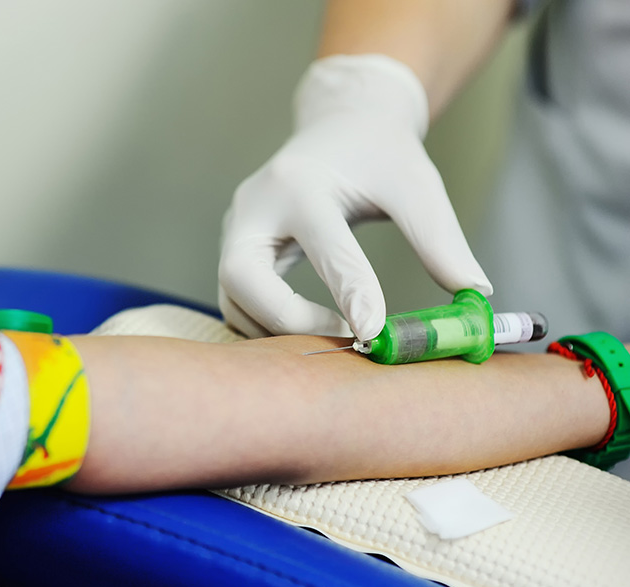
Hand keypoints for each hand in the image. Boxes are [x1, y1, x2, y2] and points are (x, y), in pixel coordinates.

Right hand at [219, 55, 491, 339]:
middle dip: (286, 318)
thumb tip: (474, 294)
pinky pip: (237, 299)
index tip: (374, 332)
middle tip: (342, 339)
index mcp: (300, 183)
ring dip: (274, 328)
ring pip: (232, 296)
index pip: (324, 247)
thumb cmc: (378, 154)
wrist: (340, 126)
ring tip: (334, 336)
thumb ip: (440, 240)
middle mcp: (255, 204)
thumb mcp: (416, 186)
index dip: (351, 294)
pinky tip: (310, 327)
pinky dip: (266, 322)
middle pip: (242, 277)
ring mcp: (236, 227)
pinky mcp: (236, 247)